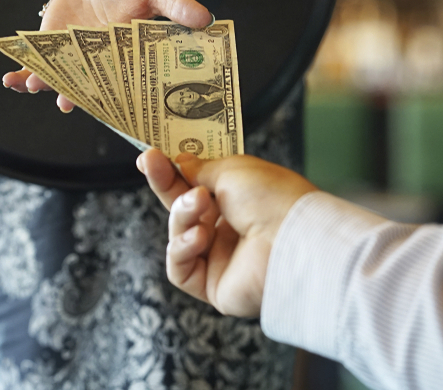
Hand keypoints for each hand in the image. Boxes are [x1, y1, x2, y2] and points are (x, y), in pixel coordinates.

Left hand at [1, 0, 211, 110]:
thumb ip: (177, 7)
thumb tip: (207, 18)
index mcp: (125, 59)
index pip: (121, 84)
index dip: (113, 98)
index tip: (106, 108)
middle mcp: (97, 66)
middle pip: (85, 86)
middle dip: (74, 94)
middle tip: (65, 102)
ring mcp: (71, 59)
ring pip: (57, 79)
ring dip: (44, 84)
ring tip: (32, 84)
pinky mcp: (50, 49)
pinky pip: (35, 65)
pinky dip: (21, 73)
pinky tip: (9, 79)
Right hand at [137, 149, 316, 316]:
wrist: (292, 239)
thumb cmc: (272, 198)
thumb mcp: (232, 169)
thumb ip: (199, 168)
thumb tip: (180, 162)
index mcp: (239, 201)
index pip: (197, 186)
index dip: (173, 172)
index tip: (151, 156)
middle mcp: (229, 230)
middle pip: (183, 209)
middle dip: (165, 185)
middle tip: (150, 163)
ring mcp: (221, 259)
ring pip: (178, 234)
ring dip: (182, 215)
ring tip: (199, 205)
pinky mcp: (214, 286)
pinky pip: (181, 268)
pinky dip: (183, 249)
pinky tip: (199, 236)